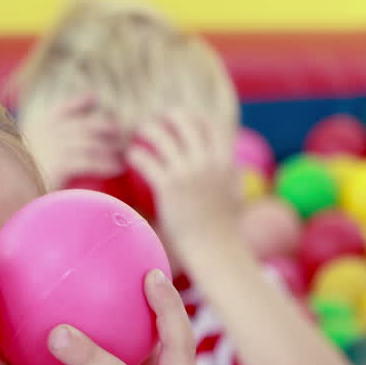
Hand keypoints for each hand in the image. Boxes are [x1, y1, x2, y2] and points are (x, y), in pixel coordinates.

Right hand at [21, 93, 123, 191]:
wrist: (10, 196)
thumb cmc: (22, 181)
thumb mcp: (29, 156)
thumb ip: (46, 143)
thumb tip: (67, 133)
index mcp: (36, 128)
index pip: (61, 109)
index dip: (80, 102)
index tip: (95, 100)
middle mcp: (44, 133)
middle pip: (84, 125)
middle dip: (106, 127)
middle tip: (122, 137)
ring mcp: (51, 147)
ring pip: (90, 143)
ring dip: (110, 148)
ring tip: (124, 156)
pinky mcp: (58, 165)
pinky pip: (89, 161)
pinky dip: (105, 164)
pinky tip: (117, 169)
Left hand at [128, 111, 242, 259]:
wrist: (214, 248)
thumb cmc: (223, 229)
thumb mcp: (235, 196)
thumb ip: (234, 179)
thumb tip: (236, 171)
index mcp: (225, 162)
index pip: (213, 126)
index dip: (197, 118)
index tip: (184, 118)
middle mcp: (208, 163)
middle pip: (188, 124)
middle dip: (171, 116)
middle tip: (156, 119)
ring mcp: (188, 173)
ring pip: (164, 138)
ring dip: (149, 130)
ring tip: (137, 132)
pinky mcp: (169, 186)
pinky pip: (147, 161)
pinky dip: (136, 154)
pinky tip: (129, 156)